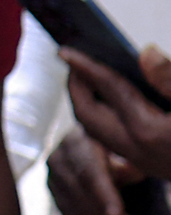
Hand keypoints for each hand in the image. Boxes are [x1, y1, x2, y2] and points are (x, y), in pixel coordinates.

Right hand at [49, 134, 150, 214]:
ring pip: (76, 214)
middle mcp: (59, 161)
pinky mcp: (57, 198)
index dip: (102, 195)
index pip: (87, 171)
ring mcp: (54, 181)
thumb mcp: (125, 146)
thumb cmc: (119, 147)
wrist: (101, 146)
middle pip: (80, 197)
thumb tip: (130, 171)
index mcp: (76, 141)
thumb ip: (128, 157)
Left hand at [66, 52, 170, 183]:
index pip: (108, 88)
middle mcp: (139, 149)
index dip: (86, 65)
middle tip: (73, 60)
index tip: (65, 48)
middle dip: (76, 86)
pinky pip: (111, 140)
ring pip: (96, 131)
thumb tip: (144, 53)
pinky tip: (110, 99)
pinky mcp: (150, 167)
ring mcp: (142, 162)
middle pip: (87, 114)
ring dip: (86, 102)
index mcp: (150, 129)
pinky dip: (102, 117)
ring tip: (87, 76)